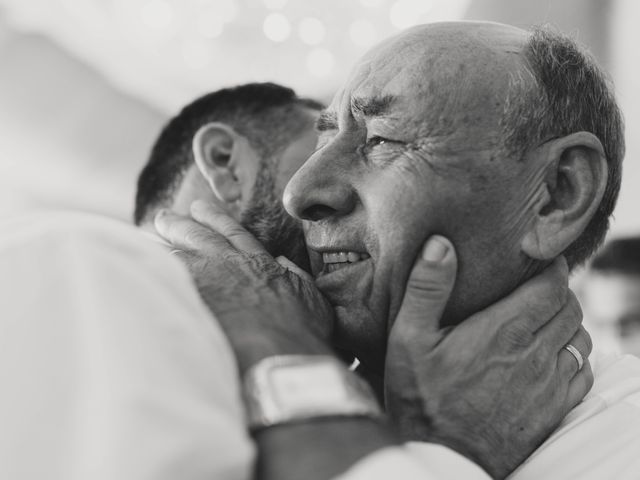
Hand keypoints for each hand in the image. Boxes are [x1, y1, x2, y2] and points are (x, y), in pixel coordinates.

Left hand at [154, 201, 335, 372]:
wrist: (277, 352)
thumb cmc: (300, 330)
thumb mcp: (311, 298)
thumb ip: (296, 278)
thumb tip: (284, 265)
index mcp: (259, 262)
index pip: (233, 232)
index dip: (214, 218)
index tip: (199, 208)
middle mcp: (230, 265)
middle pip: (198, 236)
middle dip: (179, 224)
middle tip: (162, 217)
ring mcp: (206, 282)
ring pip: (176, 254)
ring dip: (160, 245)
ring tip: (144, 238)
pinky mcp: (188, 301)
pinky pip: (162, 278)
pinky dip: (150, 270)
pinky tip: (138, 266)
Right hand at [384, 235, 592, 479]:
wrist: (442, 457)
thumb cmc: (420, 398)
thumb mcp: (408, 339)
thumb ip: (427, 288)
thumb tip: (441, 244)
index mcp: (503, 330)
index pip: (553, 286)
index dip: (554, 269)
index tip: (544, 262)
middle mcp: (535, 354)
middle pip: (571, 308)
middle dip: (559, 292)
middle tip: (539, 288)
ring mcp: (549, 384)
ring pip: (581, 338)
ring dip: (567, 323)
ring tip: (544, 320)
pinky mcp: (554, 409)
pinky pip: (583, 372)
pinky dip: (575, 356)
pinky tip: (552, 357)